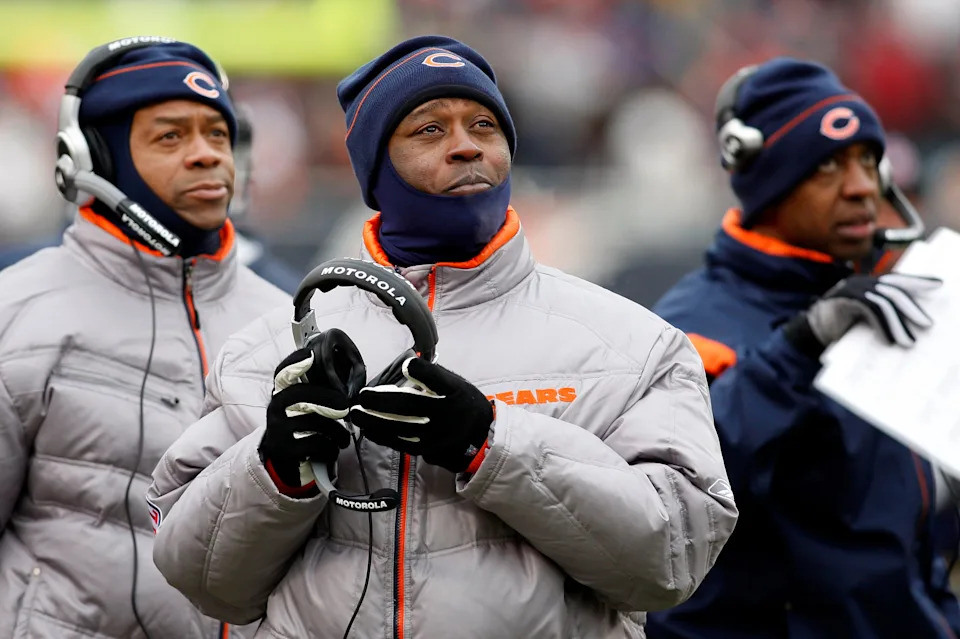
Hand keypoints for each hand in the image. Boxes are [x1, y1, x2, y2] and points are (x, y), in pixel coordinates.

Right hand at [260, 332, 357, 489]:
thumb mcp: (300, 407)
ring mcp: (278, 428)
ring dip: (337, 431)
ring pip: (315, 422)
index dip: (295, 362)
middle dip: (329, 399)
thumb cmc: (300, 427)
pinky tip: (333, 449)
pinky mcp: (285, 449)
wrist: (281, 459)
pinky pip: (316, 443)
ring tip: (343, 437)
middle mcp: (275, 408)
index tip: (310, 355)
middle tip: (345, 407)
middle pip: (303, 395)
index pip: (283, 373)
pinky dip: (330, 448)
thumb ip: (313, 393)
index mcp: (281, 393)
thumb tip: (343, 382)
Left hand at [349, 357, 492, 472]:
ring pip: (403, 427)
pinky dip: (383, 437)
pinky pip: (403, 444)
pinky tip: (369, 430)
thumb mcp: (454, 382)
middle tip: (362, 396)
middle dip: (383, 400)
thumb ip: (430, 375)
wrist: (480, 432)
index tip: (406, 364)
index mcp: (455, 390)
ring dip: (376, 421)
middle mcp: (448, 412)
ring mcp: (438, 433)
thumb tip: (401, 366)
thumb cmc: (460, 400)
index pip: (438, 379)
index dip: (422, 371)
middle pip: (412, 405)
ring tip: (358, 414)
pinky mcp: (430, 448)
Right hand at [785, 273, 940, 351]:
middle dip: (912, 308)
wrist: (808, 333)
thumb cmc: (838, 328)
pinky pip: (871, 310)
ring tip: (909, 342)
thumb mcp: (864, 317)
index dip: (917, 280)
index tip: (938, 284)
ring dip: (900, 324)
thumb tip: (912, 321)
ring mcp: (851, 288)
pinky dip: (883, 326)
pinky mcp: (844, 299)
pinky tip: (889, 340)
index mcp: (866, 284)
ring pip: (885, 302)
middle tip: (927, 324)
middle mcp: (860, 282)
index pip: (896, 280)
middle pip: (894, 290)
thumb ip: (882, 313)